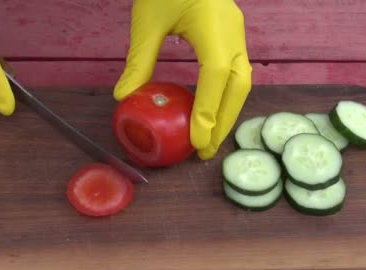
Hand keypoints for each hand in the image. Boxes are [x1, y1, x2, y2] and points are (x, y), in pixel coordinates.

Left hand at [114, 0, 251, 159]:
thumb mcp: (147, 21)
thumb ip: (139, 60)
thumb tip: (123, 96)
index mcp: (214, 26)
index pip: (215, 76)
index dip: (209, 111)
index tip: (197, 140)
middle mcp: (234, 33)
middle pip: (238, 86)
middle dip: (224, 121)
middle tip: (205, 150)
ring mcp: (238, 33)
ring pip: (242, 82)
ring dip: (228, 112)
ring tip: (209, 137)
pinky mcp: (233, 34)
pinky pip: (236, 72)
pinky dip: (225, 96)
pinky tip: (211, 110)